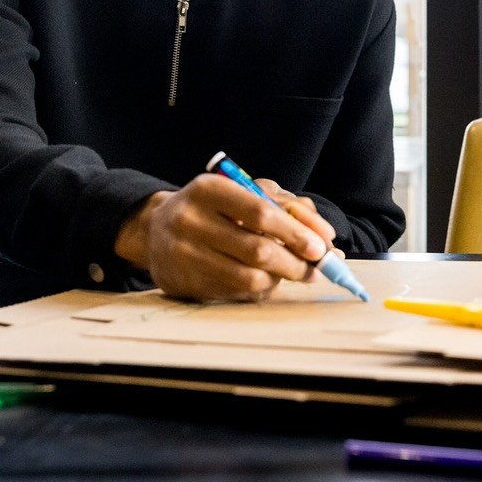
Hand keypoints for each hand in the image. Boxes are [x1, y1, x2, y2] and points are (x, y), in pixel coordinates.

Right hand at [114, 173, 337, 300]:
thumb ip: (288, 207)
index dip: (295, 232)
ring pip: (249, 277)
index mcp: (209, 189)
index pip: (260, 212)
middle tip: (317, 269)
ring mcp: (183, 254)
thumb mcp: (247, 192)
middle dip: (296, 263)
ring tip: (295, 273)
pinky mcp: (183, 283)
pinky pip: (235, 293)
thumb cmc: (216, 208)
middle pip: (257, 250)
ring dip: (281, 279)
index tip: (321, 247)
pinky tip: (266, 280)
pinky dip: (260, 289)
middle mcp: (190, 220)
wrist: (157, 229)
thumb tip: (325, 236)